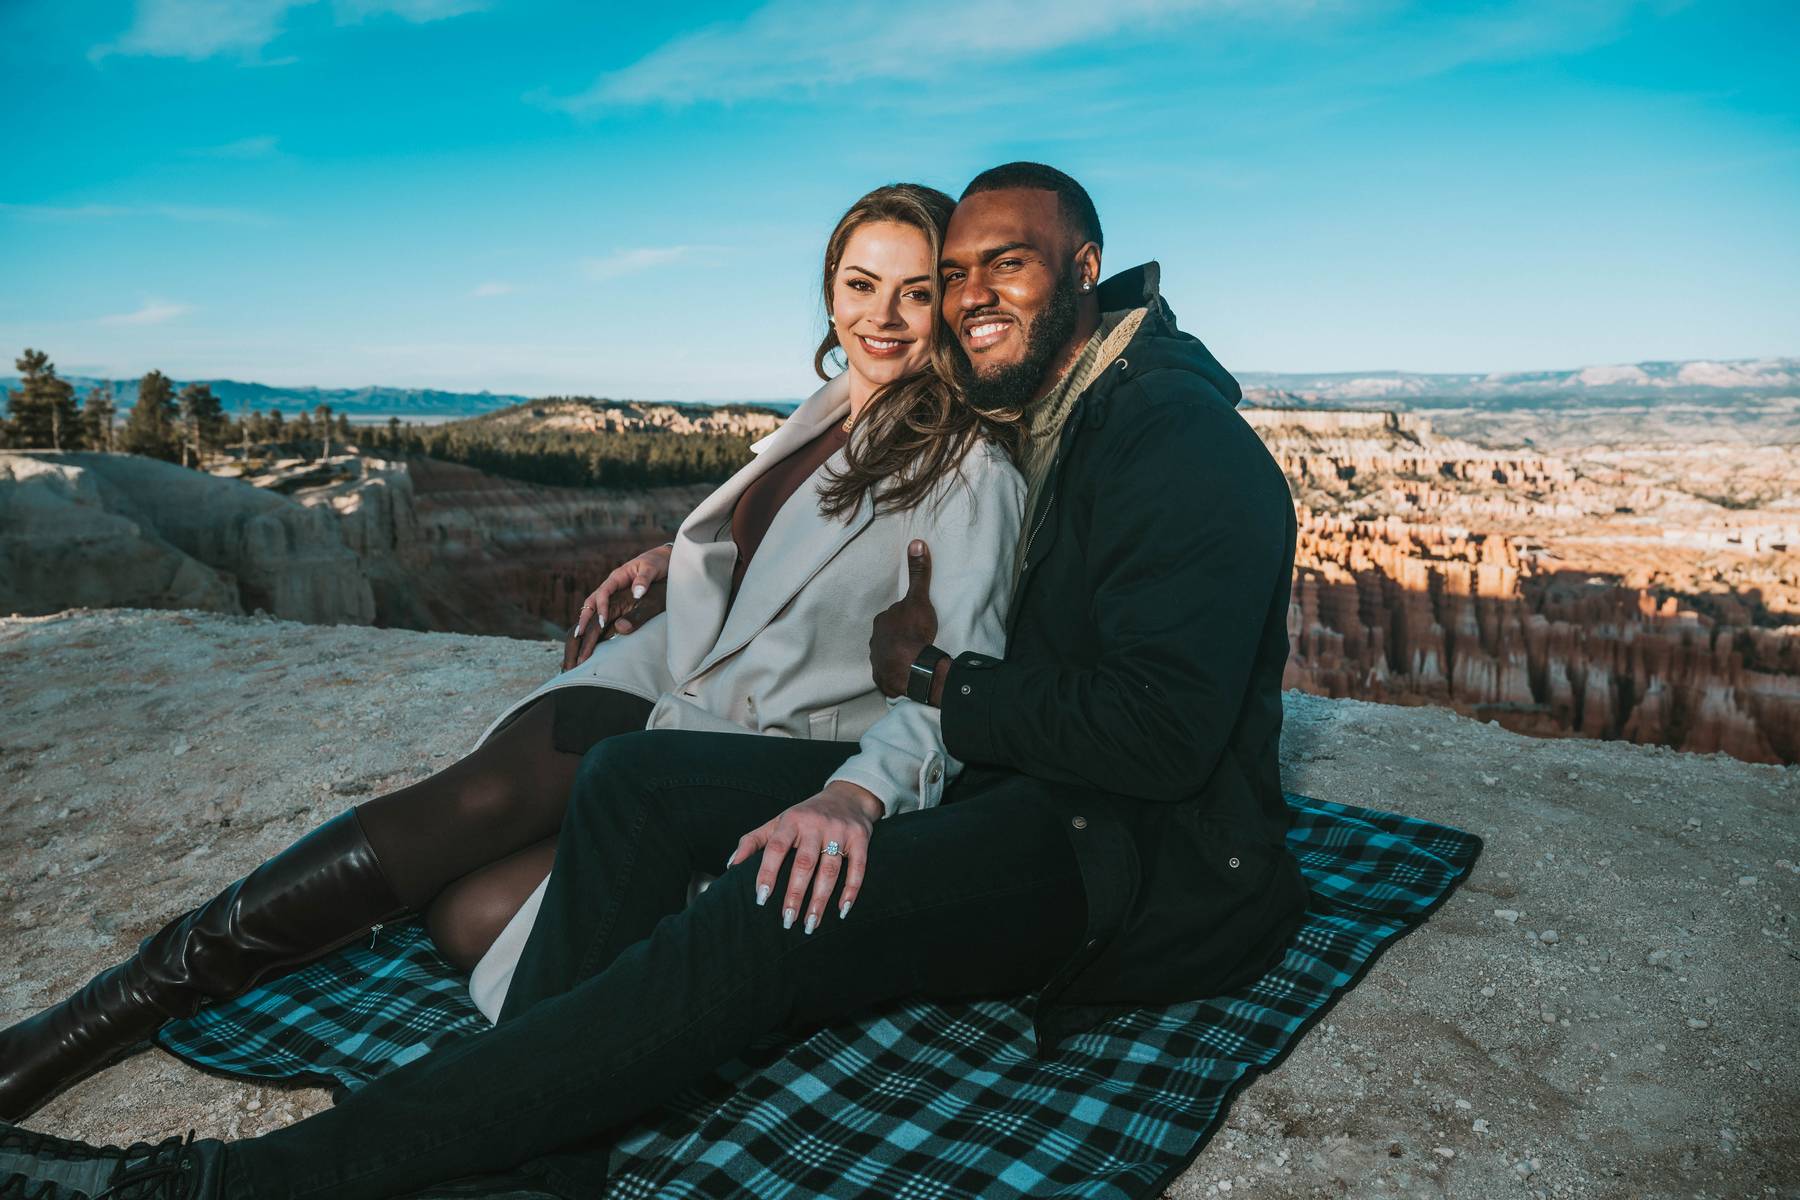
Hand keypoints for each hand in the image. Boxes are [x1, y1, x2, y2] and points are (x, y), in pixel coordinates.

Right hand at [562, 546, 671, 669]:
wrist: (664, 559)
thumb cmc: (657, 562)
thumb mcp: (651, 569)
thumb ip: (644, 581)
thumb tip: (636, 594)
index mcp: (617, 577)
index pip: (603, 593)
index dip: (601, 608)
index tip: (602, 622)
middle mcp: (612, 586)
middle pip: (592, 602)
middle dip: (584, 618)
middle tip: (579, 635)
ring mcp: (614, 594)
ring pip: (595, 608)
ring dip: (586, 622)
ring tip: (580, 637)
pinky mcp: (620, 600)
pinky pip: (605, 612)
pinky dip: (596, 623)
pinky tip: (593, 635)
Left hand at [726, 781, 881, 930]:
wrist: (848, 796)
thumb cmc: (805, 816)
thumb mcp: (778, 822)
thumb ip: (753, 841)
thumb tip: (732, 866)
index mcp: (791, 820)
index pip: (776, 848)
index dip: (767, 873)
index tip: (761, 899)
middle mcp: (815, 824)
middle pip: (804, 863)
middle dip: (795, 894)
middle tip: (787, 921)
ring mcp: (839, 830)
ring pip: (830, 869)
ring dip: (821, 899)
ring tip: (811, 924)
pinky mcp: (860, 838)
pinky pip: (857, 867)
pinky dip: (851, 890)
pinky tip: (842, 910)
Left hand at [869, 539, 937, 697]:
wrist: (914, 667)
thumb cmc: (914, 632)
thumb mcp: (919, 599)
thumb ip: (918, 573)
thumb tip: (916, 542)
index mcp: (882, 621)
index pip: (892, 617)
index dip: (904, 619)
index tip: (916, 624)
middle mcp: (875, 640)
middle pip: (887, 636)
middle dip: (898, 638)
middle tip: (916, 641)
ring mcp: (877, 661)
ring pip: (886, 655)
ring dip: (897, 657)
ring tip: (913, 659)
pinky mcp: (883, 679)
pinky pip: (889, 675)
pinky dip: (896, 674)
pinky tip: (906, 675)